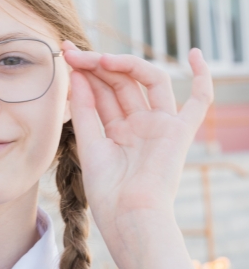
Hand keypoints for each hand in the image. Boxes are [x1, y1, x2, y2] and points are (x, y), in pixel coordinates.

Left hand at [63, 42, 215, 268]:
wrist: (128, 217)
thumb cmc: (107, 192)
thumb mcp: (89, 144)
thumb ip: (85, 110)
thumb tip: (75, 75)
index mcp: (116, 130)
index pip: (102, 91)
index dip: (85, 72)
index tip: (66, 55)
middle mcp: (138, 124)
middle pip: (120, 83)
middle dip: (97, 65)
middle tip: (74, 51)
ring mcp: (160, 125)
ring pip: (146, 82)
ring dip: (124, 64)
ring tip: (99, 58)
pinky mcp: (180, 131)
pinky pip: (199, 102)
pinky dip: (202, 78)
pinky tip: (194, 54)